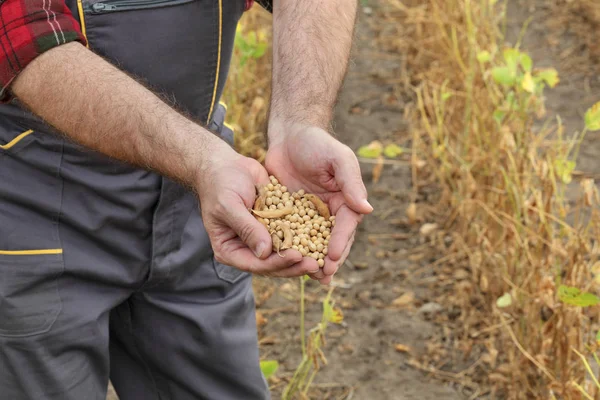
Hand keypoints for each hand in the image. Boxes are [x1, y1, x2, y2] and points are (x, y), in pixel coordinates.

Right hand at [196, 141, 319, 277]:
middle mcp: (246, 249)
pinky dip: (304, 238)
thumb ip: (246, 228)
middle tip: (316, 264)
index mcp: (230, 250)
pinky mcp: (274, 226)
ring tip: (322, 257)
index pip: (256, 264)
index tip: (297, 256)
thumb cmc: (221, 183)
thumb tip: (265, 252)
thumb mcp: (229, 205)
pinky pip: (290, 235)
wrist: (226, 165)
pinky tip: (321, 239)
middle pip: (273, 264)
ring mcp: (261, 238)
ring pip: (284, 253)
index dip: (277, 263)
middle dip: (294, 265)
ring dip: (303, 255)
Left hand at [265, 122, 372, 284]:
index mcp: (346, 200)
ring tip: (310, 279)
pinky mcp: (291, 215)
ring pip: (314, 243)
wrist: (289, 135)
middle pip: (332, 241)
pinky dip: (292, 250)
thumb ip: (351, 183)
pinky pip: (293, 236)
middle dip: (329, 260)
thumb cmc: (316, 143)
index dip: (340, 243)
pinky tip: (286, 264)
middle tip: (322, 276)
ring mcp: (310, 215)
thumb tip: (367, 210)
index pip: (346, 227)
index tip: (331, 258)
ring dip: (313, 261)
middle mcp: (330, 211)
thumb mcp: (337, 159)